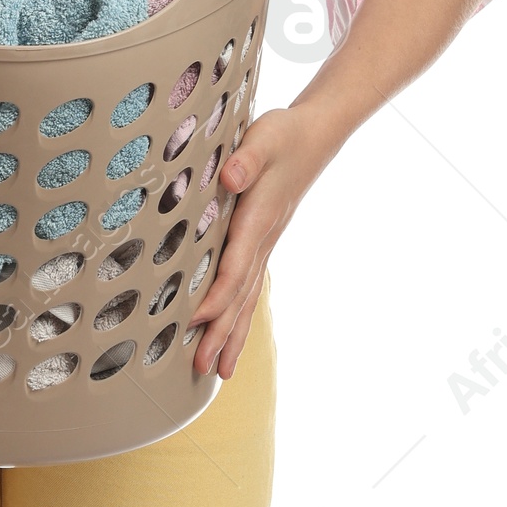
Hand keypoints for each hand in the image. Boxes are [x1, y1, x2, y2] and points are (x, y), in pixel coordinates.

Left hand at [187, 104, 321, 378]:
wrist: (315, 135)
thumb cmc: (284, 135)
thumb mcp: (264, 138)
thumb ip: (247, 158)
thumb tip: (230, 176)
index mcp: (258, 221)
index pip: (234, 269)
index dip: (213, 297)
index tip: (190, 321)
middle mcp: (263, 241)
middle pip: (240, 297)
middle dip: (222, 334)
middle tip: (204, 368)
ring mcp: (265, 246)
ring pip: (247, 299)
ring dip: (233, 335)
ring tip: (219, 372)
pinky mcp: (262, 242)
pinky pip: (248, 287)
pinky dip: (238, 315)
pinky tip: (229, 333)